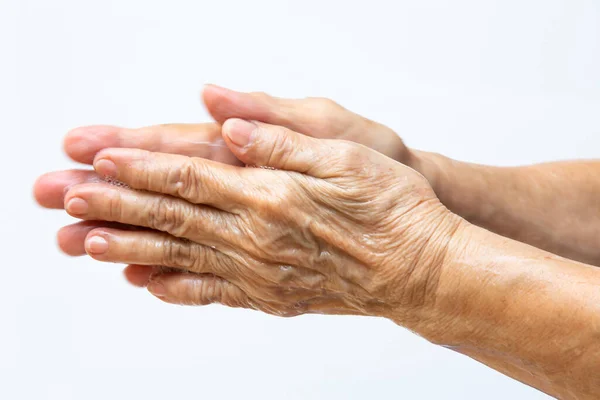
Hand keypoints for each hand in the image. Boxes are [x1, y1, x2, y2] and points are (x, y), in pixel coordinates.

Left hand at [34, 85, 411, 285]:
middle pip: (172, 218)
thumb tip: (227, 126)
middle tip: (69, 199)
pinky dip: (173, 287)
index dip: (140, 168)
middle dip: (116, 205)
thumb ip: (278, 141)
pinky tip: (147, 283)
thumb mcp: (344, 154)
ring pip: (180, 256)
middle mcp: (256, 238)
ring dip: (130, 246)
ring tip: (86, 242)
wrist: (421, 269)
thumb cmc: (391, 207)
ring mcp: (261, 273)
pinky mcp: (272, 297)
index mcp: (270, 195)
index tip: (100, 160)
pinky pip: (211, 293)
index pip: (188, 178)